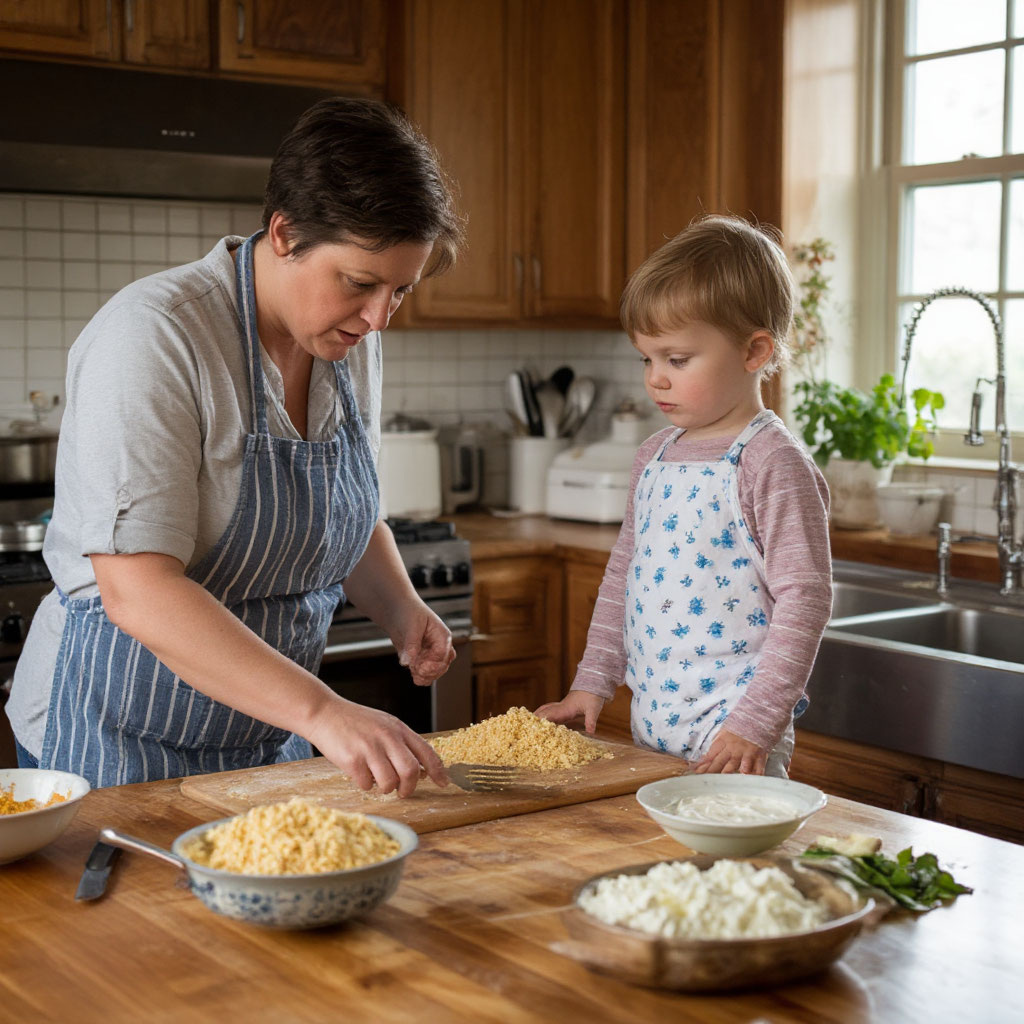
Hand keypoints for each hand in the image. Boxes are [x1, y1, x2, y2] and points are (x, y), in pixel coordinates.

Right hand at [308, 697, 448, 796]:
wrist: (324, 712)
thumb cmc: (354, 722)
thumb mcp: (384, 724)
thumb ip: (401, 743)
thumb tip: (421, 770)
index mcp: (398, 728)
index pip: (426, 751)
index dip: (438, 770)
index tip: (444, 783)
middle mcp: (387, 737)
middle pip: (411, 771)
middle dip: (409, 787)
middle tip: (402, 792)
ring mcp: (370, 748)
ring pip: (389, 782)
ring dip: (385, 788)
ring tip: (376, 780)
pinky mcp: (352, 760)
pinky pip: (366, 784)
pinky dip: (365, 785)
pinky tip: (358, 773)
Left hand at [390, 600, 455, 686]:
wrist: (397, 611)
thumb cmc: (408, 612)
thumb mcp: (411, 626)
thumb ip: (410, 645)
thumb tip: (405, 663)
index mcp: (442, 635)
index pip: (443, 655)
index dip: (433, 664)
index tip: (419, 668)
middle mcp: (440, 646)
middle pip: (442, 666)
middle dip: (430, 672)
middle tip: (415, 671)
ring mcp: (431, 654)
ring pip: (435, 673)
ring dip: (425, 676)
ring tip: (413, 671)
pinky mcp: (421, 659)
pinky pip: (425, 673)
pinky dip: (419, 676)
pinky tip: (412, 672)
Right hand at [535, 690, 605, 733]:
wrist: (594, 683)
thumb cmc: (593, 696)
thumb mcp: (594, 709)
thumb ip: (591, 720)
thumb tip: (591, 732)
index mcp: (565, 709)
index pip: (549, 716)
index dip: (540, 721)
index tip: (531, 727)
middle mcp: (560, 707)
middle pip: (543, 712)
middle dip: (534, 719)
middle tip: (523, 727)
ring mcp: (561, 706)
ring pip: (545, 710)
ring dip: (537, 715)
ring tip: (528, 722)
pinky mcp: (564, 706)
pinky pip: (550, 710)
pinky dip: (543, 713)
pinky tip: (542, 718)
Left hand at [693, 729, 766, 774]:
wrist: (760, 718)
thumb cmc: (741, 726)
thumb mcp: (726, 731)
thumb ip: (717, 744)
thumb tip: (705, 757)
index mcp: (724, 741)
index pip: (711, 754)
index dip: (703, 764)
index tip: (695, 771)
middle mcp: (734, 748)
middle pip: (720, 761)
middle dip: (711, 771)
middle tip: (703, 778)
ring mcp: (747, 752)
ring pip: (736, 765)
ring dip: (729, 772)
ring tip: (722, 780)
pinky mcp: (760, 755)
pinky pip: (757, 767)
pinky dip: (754, 775)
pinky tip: (748, 779)